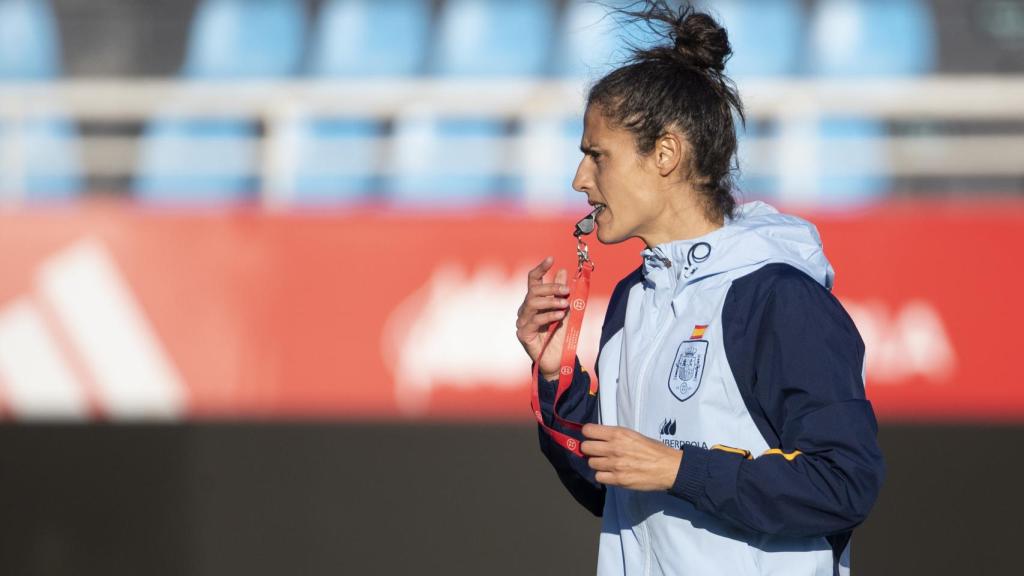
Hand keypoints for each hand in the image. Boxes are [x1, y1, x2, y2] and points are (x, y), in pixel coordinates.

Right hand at [516, 256, 570, 380]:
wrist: (558, 360)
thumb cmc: (559, 335)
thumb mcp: (564, 310)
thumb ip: (561, 293)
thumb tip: (563, 271)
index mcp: (534, 301)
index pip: (533, 280)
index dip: (540, 268)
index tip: (551, 259)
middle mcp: (525, 310)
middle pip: (533, 291)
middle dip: (551, 288)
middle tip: (567, 291)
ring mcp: (522, 322)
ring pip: (532, 304)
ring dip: (550, 301)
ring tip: (565, 304)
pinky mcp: (523, 335)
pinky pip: (534, 321)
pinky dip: (548, 316)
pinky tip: (560, 316)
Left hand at [581, 424, 682, 491]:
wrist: (669, 468)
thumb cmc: (654, 450)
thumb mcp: (634, 435)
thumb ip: (616, 436)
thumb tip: (600, 438)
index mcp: (618, 433)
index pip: (588, 430)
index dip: (588, 434)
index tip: (592, 437)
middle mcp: (613, 448)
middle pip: (585, 447)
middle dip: (589, 449)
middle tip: (597, 452)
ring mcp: (615, 464)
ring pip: (591, 463)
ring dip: (597, 463)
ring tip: (607, 464)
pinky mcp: (618, 480)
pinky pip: (599, 477)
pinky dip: (603, 476)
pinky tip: (611, 474)